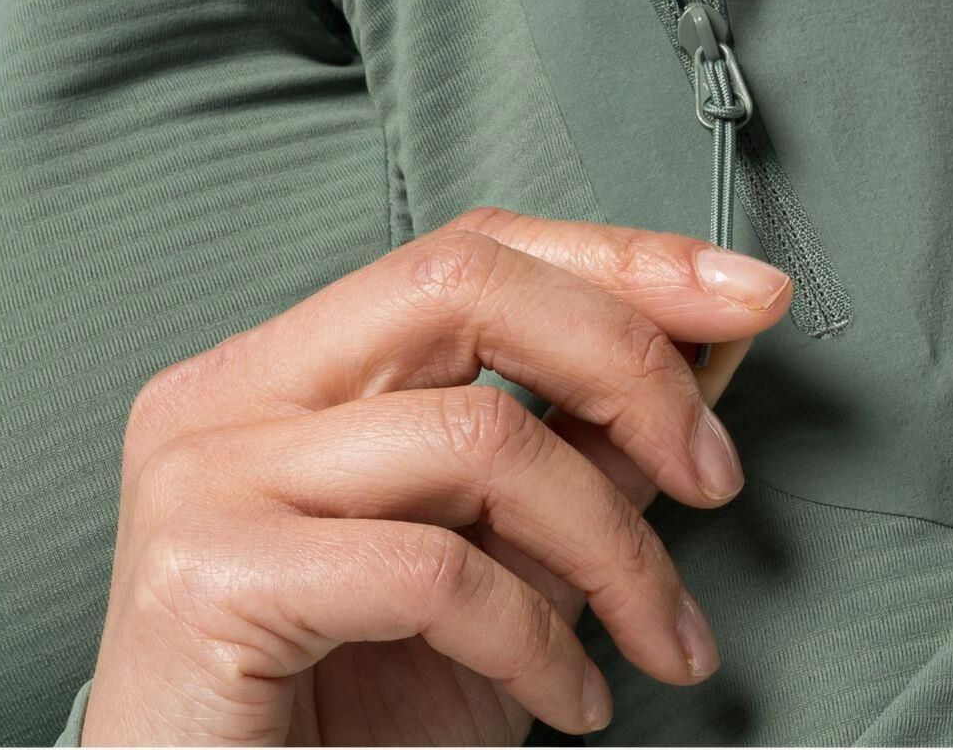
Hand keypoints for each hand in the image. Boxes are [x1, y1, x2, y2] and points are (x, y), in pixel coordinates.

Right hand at [80, 204, 792, 745]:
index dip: (618, 259)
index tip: (747, 296)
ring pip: (474, 436)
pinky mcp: (207, 576)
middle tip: (720, 472)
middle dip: (627, 360)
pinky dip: (542, 642)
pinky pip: (433, 572)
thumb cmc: (339, 723)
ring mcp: (205, 473)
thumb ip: (578, 451)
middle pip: (462, 285)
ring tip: (667, 639)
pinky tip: (577, 701)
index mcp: (281, 366)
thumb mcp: (495, 567)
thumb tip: (709, 352)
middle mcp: (227, 391)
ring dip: (615, 546)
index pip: (467, 250)